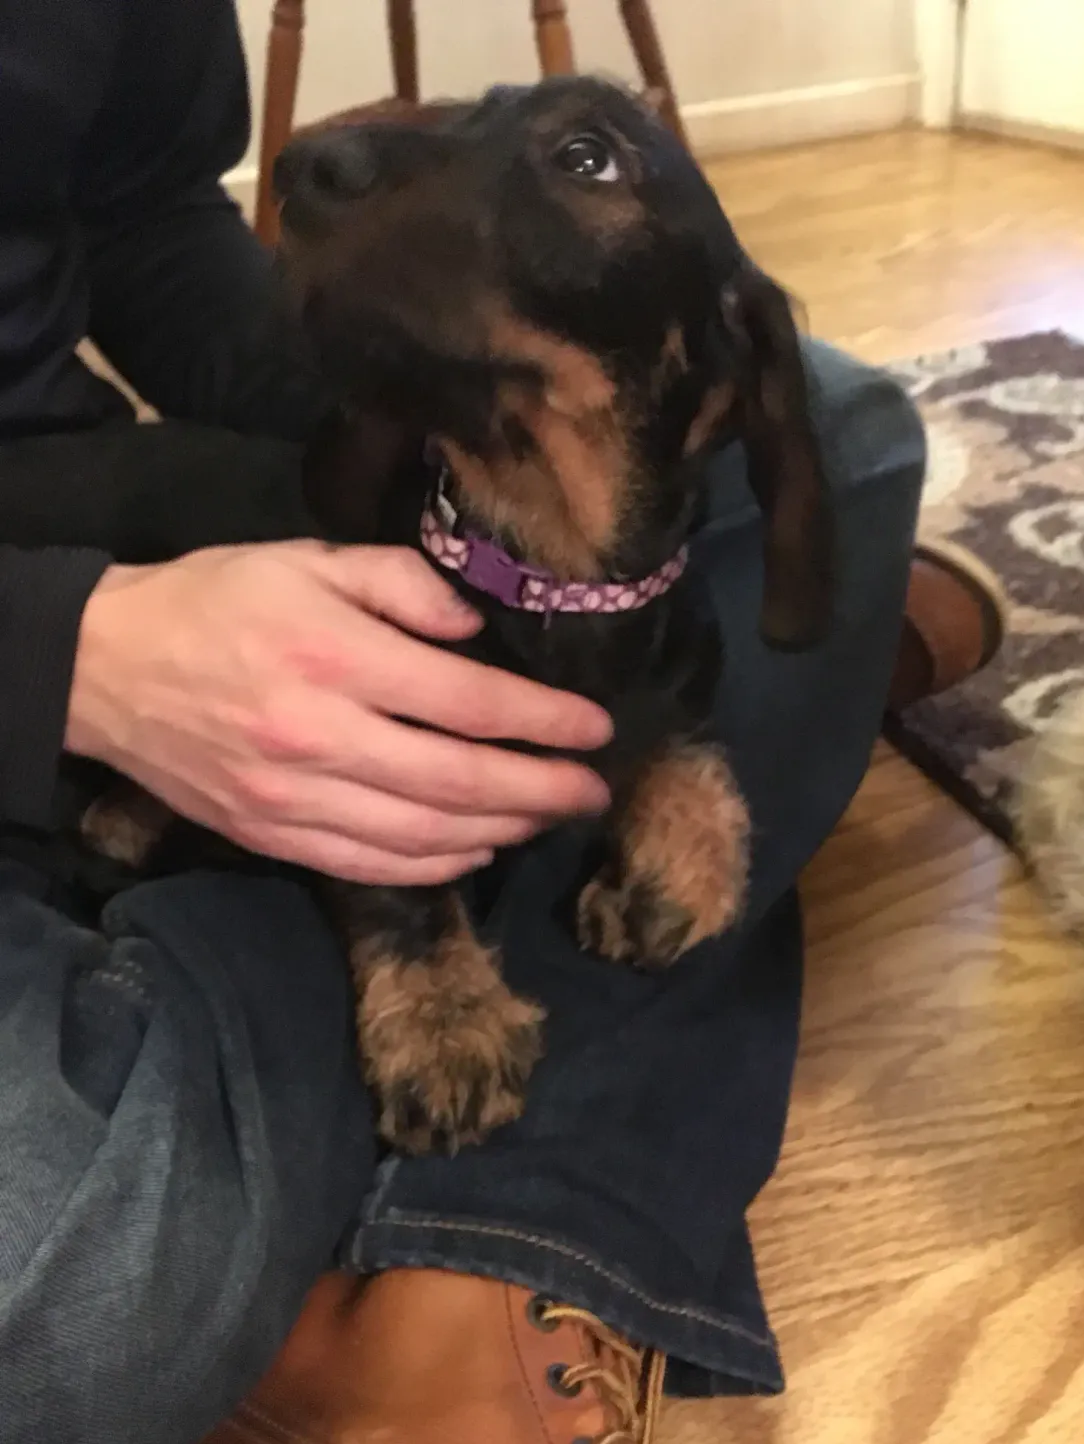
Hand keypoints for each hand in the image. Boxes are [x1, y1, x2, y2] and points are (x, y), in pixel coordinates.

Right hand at [66, 542, 611, 883]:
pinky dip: (436, 867)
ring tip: (548, 816)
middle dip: (542, 791)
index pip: (469, 704)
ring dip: (501, 833)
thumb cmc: (219, 601)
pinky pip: (372, 866)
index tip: (597, 729)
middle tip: (593, 789)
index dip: (545, 722)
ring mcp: (294, 801)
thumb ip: (403, 584)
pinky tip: (477, 849)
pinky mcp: (273, 837)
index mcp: (335, 659)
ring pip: (423, 838)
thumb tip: (478, 630)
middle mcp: (320, 739)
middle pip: (459, 784)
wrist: (109, 668)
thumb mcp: (310, 559)